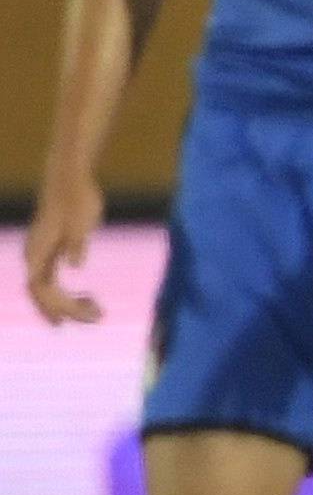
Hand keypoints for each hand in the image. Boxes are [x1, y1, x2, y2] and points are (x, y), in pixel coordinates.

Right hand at [26, 172, 103, 322]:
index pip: (43, 290)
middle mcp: (33, 255)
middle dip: (67, 311)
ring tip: (96, 311)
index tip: (87, 317)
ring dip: (67, 305)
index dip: (62, 308)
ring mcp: (38, 253)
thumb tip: (75, 265)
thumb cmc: (78, 199)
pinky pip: (50, 282)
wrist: (69, 177)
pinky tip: (87, 298)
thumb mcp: (81, 222)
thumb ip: (77, 244)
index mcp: (38, 252)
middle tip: (98, 317)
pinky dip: (65, 295)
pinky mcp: (47, 250)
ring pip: (45, 290)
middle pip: (42, 295)